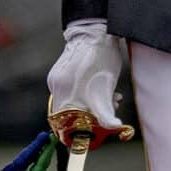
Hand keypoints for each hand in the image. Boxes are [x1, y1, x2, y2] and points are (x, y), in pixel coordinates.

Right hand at [47, 20, 126, 142]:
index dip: (76, 135)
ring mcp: (56, 81)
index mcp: (65, 94)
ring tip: (113, 97)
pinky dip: (86, 94)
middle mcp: (57, 89)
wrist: (95, 32)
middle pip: (70, 116)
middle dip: (91, 118)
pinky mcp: (59, 74)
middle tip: (111, 110)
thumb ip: (105, 111)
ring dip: (92, 105)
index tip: (92, 137)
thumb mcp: (107, 88)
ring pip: (73, 103)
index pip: (64, 126)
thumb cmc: (103, 59)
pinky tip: (102, 88)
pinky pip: (71, 92)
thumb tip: (111, 127)